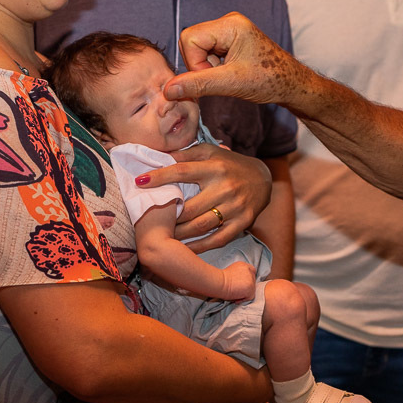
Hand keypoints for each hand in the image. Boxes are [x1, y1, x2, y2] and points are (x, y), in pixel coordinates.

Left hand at [141, 143, 270, 252]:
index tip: (139, 181)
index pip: (182, 171)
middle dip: (169, 216)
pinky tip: (185, 249)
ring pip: (201, 226)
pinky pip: (217, 239)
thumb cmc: (229, 164)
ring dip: (180, 234)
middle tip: (150, 221)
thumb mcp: (210, 152)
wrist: (263, 178)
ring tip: (164, 236)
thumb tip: (157, 155)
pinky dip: (199, 247)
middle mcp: (225, 187)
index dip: (160, 177)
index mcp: (214, 167)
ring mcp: (235, 206)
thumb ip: (185, 154)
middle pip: (190, 207)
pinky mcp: (243, 222)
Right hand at [165, 13, 310, 106]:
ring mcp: (229, 29)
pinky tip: (230, 72)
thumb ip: (198, 84)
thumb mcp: (231, 84)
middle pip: (191, 41)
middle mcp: (228, 21)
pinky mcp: (230, 39)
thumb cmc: (270, 80)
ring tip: (228, 75)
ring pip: (197, 47)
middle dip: (200, 64)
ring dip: (206, 66)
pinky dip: (212, 66)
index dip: (195, 62)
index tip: (213, 78)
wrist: (292, 84)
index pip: (190, 38)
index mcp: (230, 24)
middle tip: (221, 77)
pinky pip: (207, 50)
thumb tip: (168, 90)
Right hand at [221, 262, 256, 300]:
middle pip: (252, 281)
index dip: (248, 279)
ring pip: (252, 289)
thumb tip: (242, 284)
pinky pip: (250, 296)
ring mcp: (251, 279)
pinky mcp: (250, 287)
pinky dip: (243, 299)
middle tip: (237, 292)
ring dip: (244, 294)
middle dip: (246, 287)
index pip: (252, 271)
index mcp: (244, 265)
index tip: (242, 285)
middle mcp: (249, 270)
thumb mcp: (232, 272)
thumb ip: (239, 275)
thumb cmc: (221, 280)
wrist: (218, 282)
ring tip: (234, 295)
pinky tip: (236, 299)